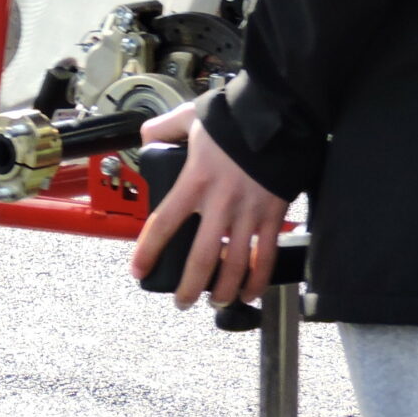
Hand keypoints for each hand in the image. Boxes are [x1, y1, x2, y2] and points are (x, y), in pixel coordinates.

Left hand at [127, 105, 291, 309]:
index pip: (164, 223)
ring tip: (215, 303)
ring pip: (236, 265)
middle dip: (189, 287)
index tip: (139, 271)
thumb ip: (164, 129)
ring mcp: (249, 212)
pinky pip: (266, 256)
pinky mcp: (274, 215)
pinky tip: (250, 294)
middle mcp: (220, 202)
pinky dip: (259, 280)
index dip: (149, 251)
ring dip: (224, 291)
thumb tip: (147, 139)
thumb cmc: (233, 117)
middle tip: (181, 301)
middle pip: (202, 258)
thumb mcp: (190, 117)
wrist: (279, 113)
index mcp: (195, 180)